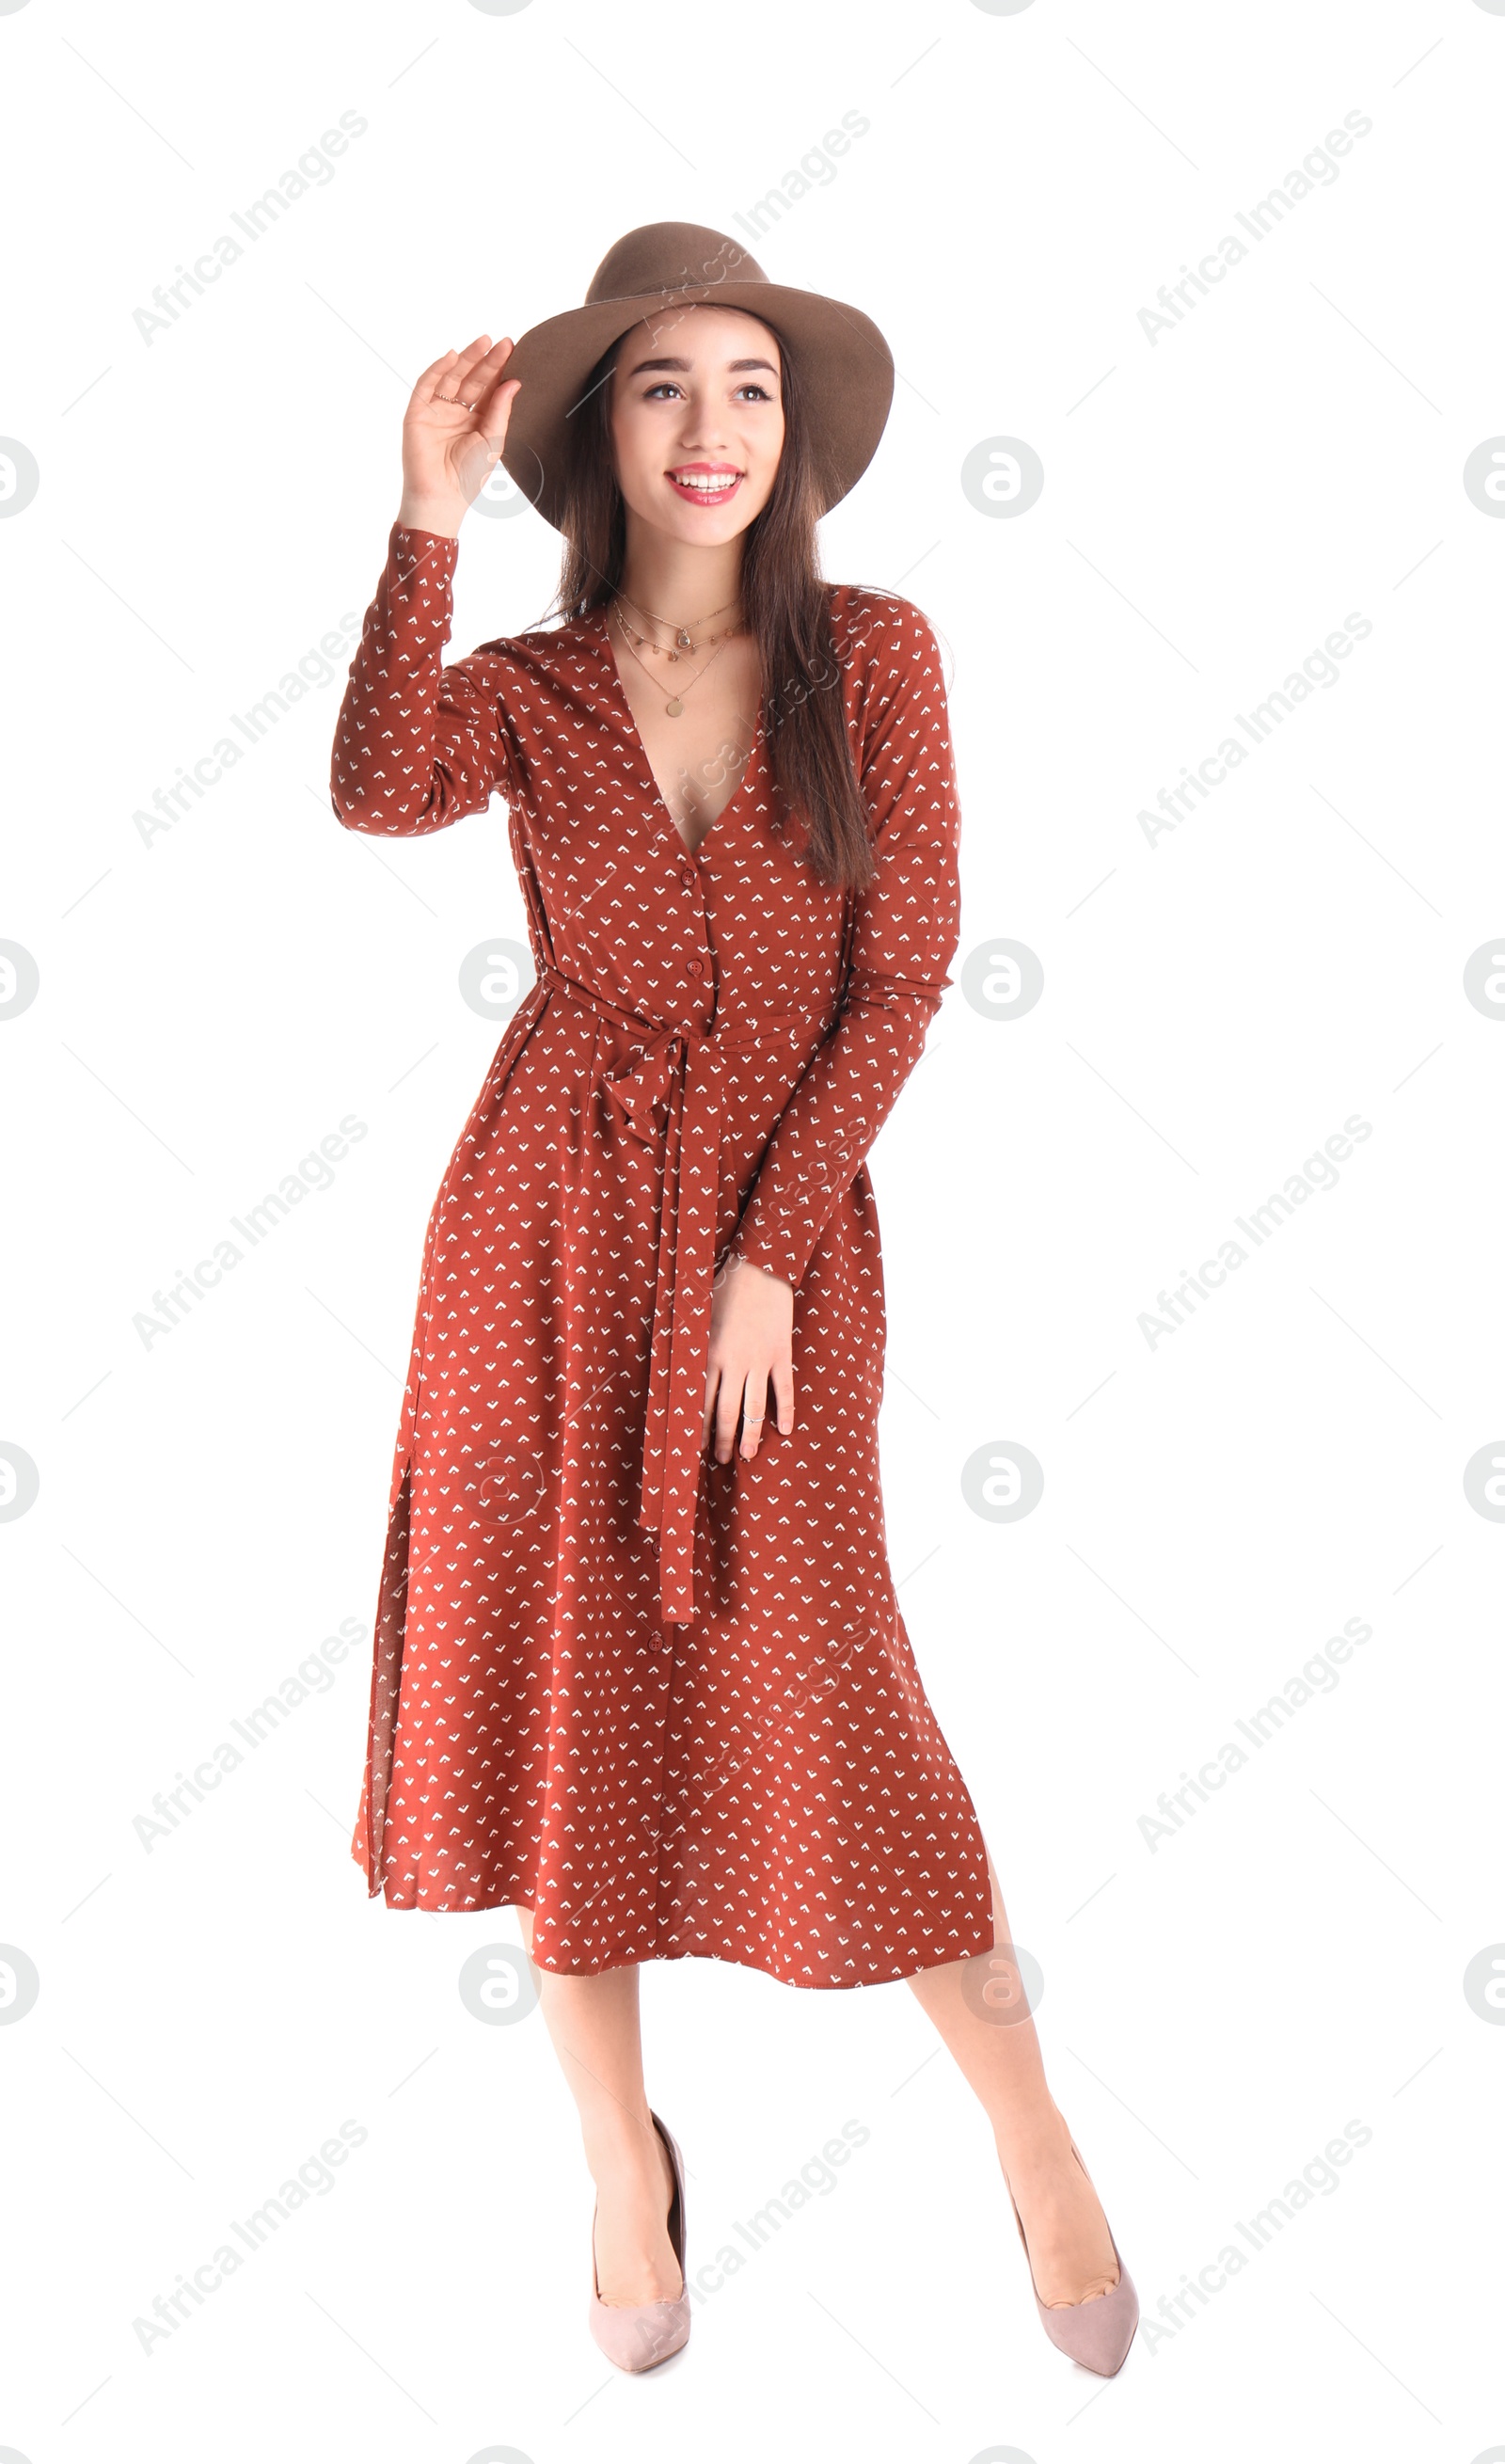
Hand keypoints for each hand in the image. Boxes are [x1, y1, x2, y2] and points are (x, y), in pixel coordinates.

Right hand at [397, 335, 521, 537]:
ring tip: (483, 342)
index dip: (499, 370)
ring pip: (451, 378)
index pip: (488, 389)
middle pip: (471, 380)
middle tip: (501, 342)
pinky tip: (452, 357)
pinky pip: (427, 386)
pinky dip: (438, 370)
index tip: (513, 350)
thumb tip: (514, 382)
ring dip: (465, 359)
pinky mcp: (417, 413)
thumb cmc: (470, 477)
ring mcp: (436, 412)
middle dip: (485, 361)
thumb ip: (501, 411)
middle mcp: (456, 413)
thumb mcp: (493, 441)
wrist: (442, 497)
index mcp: (477, 421)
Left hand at [703, 1256, 794, 1463]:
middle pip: (726, 1412)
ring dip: (750, 1435)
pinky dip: (785, 1411)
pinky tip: (785, 1430)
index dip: (697, 1427)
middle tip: (721, 1459)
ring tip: (748, 1455)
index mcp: (708, 1355)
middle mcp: (733, 1363)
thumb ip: (683, 1338)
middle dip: (722, 1439)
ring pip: (754, 1408)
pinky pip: (783, 1390)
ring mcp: (759, 1361)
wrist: (759, 1267)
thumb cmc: (722, 1287)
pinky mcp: (781, 1354)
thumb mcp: (694, 1313)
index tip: (694, 1447)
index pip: (700, 1401)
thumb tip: (660, 1352)